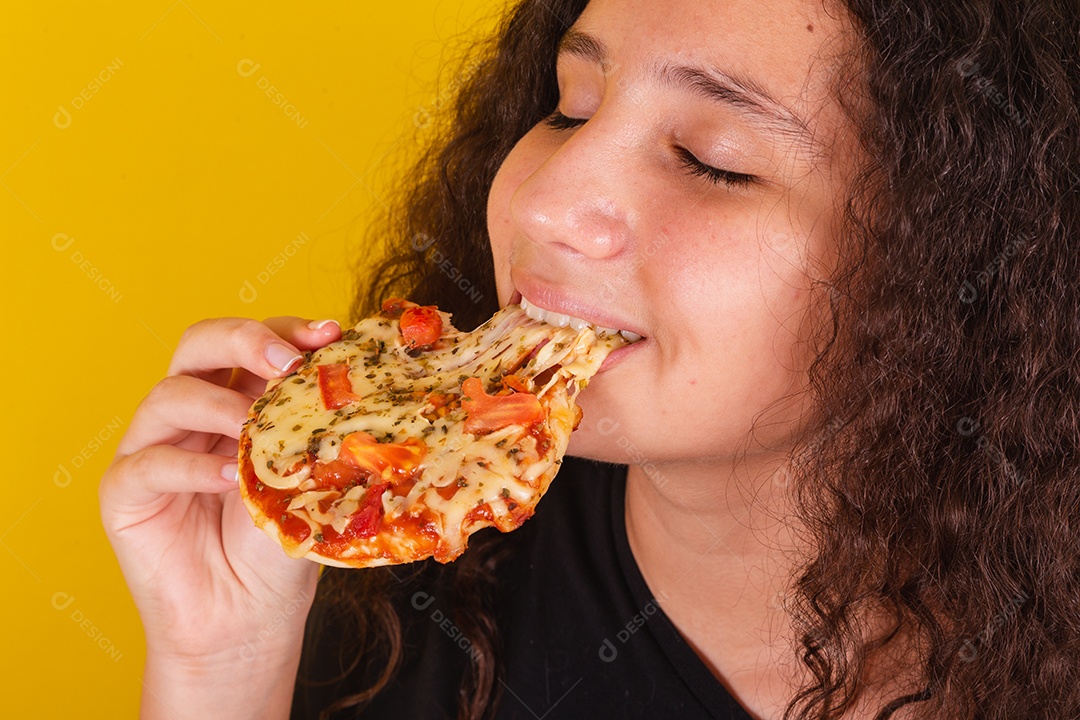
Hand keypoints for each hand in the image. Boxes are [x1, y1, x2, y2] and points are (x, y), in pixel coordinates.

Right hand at [100, 316, 341, 716]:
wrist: (249, 619)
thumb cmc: (280, 546)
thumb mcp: (310, 477)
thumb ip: (318, 431)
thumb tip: (357, 384)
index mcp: (237, 398)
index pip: (251, 341)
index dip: (286, 329)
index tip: (329, 335)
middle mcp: (193, 413)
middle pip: (198, 343)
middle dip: (244, 339)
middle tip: (286, 362)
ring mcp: (153, 447)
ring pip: (168, 394)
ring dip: (219, 405)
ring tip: (256, 432)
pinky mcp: (124, 492)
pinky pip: (148, 462)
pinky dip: (191, 465)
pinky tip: (229, 480)